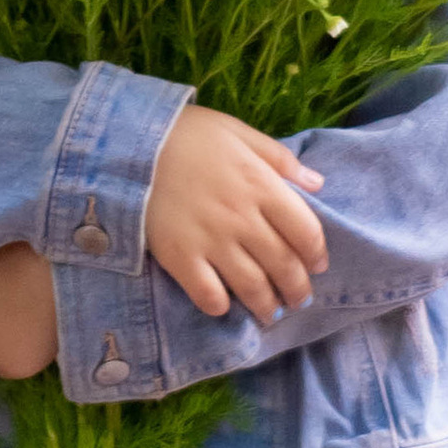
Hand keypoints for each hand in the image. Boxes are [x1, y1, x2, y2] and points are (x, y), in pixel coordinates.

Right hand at [146, 104, 325, 323]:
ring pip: (252, 286)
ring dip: (266, 306)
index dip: (316, 254)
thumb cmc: (187, 133)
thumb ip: (281, 159)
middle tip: (298, 301)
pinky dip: (220, 306)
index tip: (316, 265)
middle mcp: (243, 218)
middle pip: (283, 265)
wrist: (129, 143)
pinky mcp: (180, 257)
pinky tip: (224, 305)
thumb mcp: (239, 132)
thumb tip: (317, 184)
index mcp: (262, 186)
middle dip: (297, 290)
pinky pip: (208, 294)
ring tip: (270, 314)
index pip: (306, 231)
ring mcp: (211, 241)